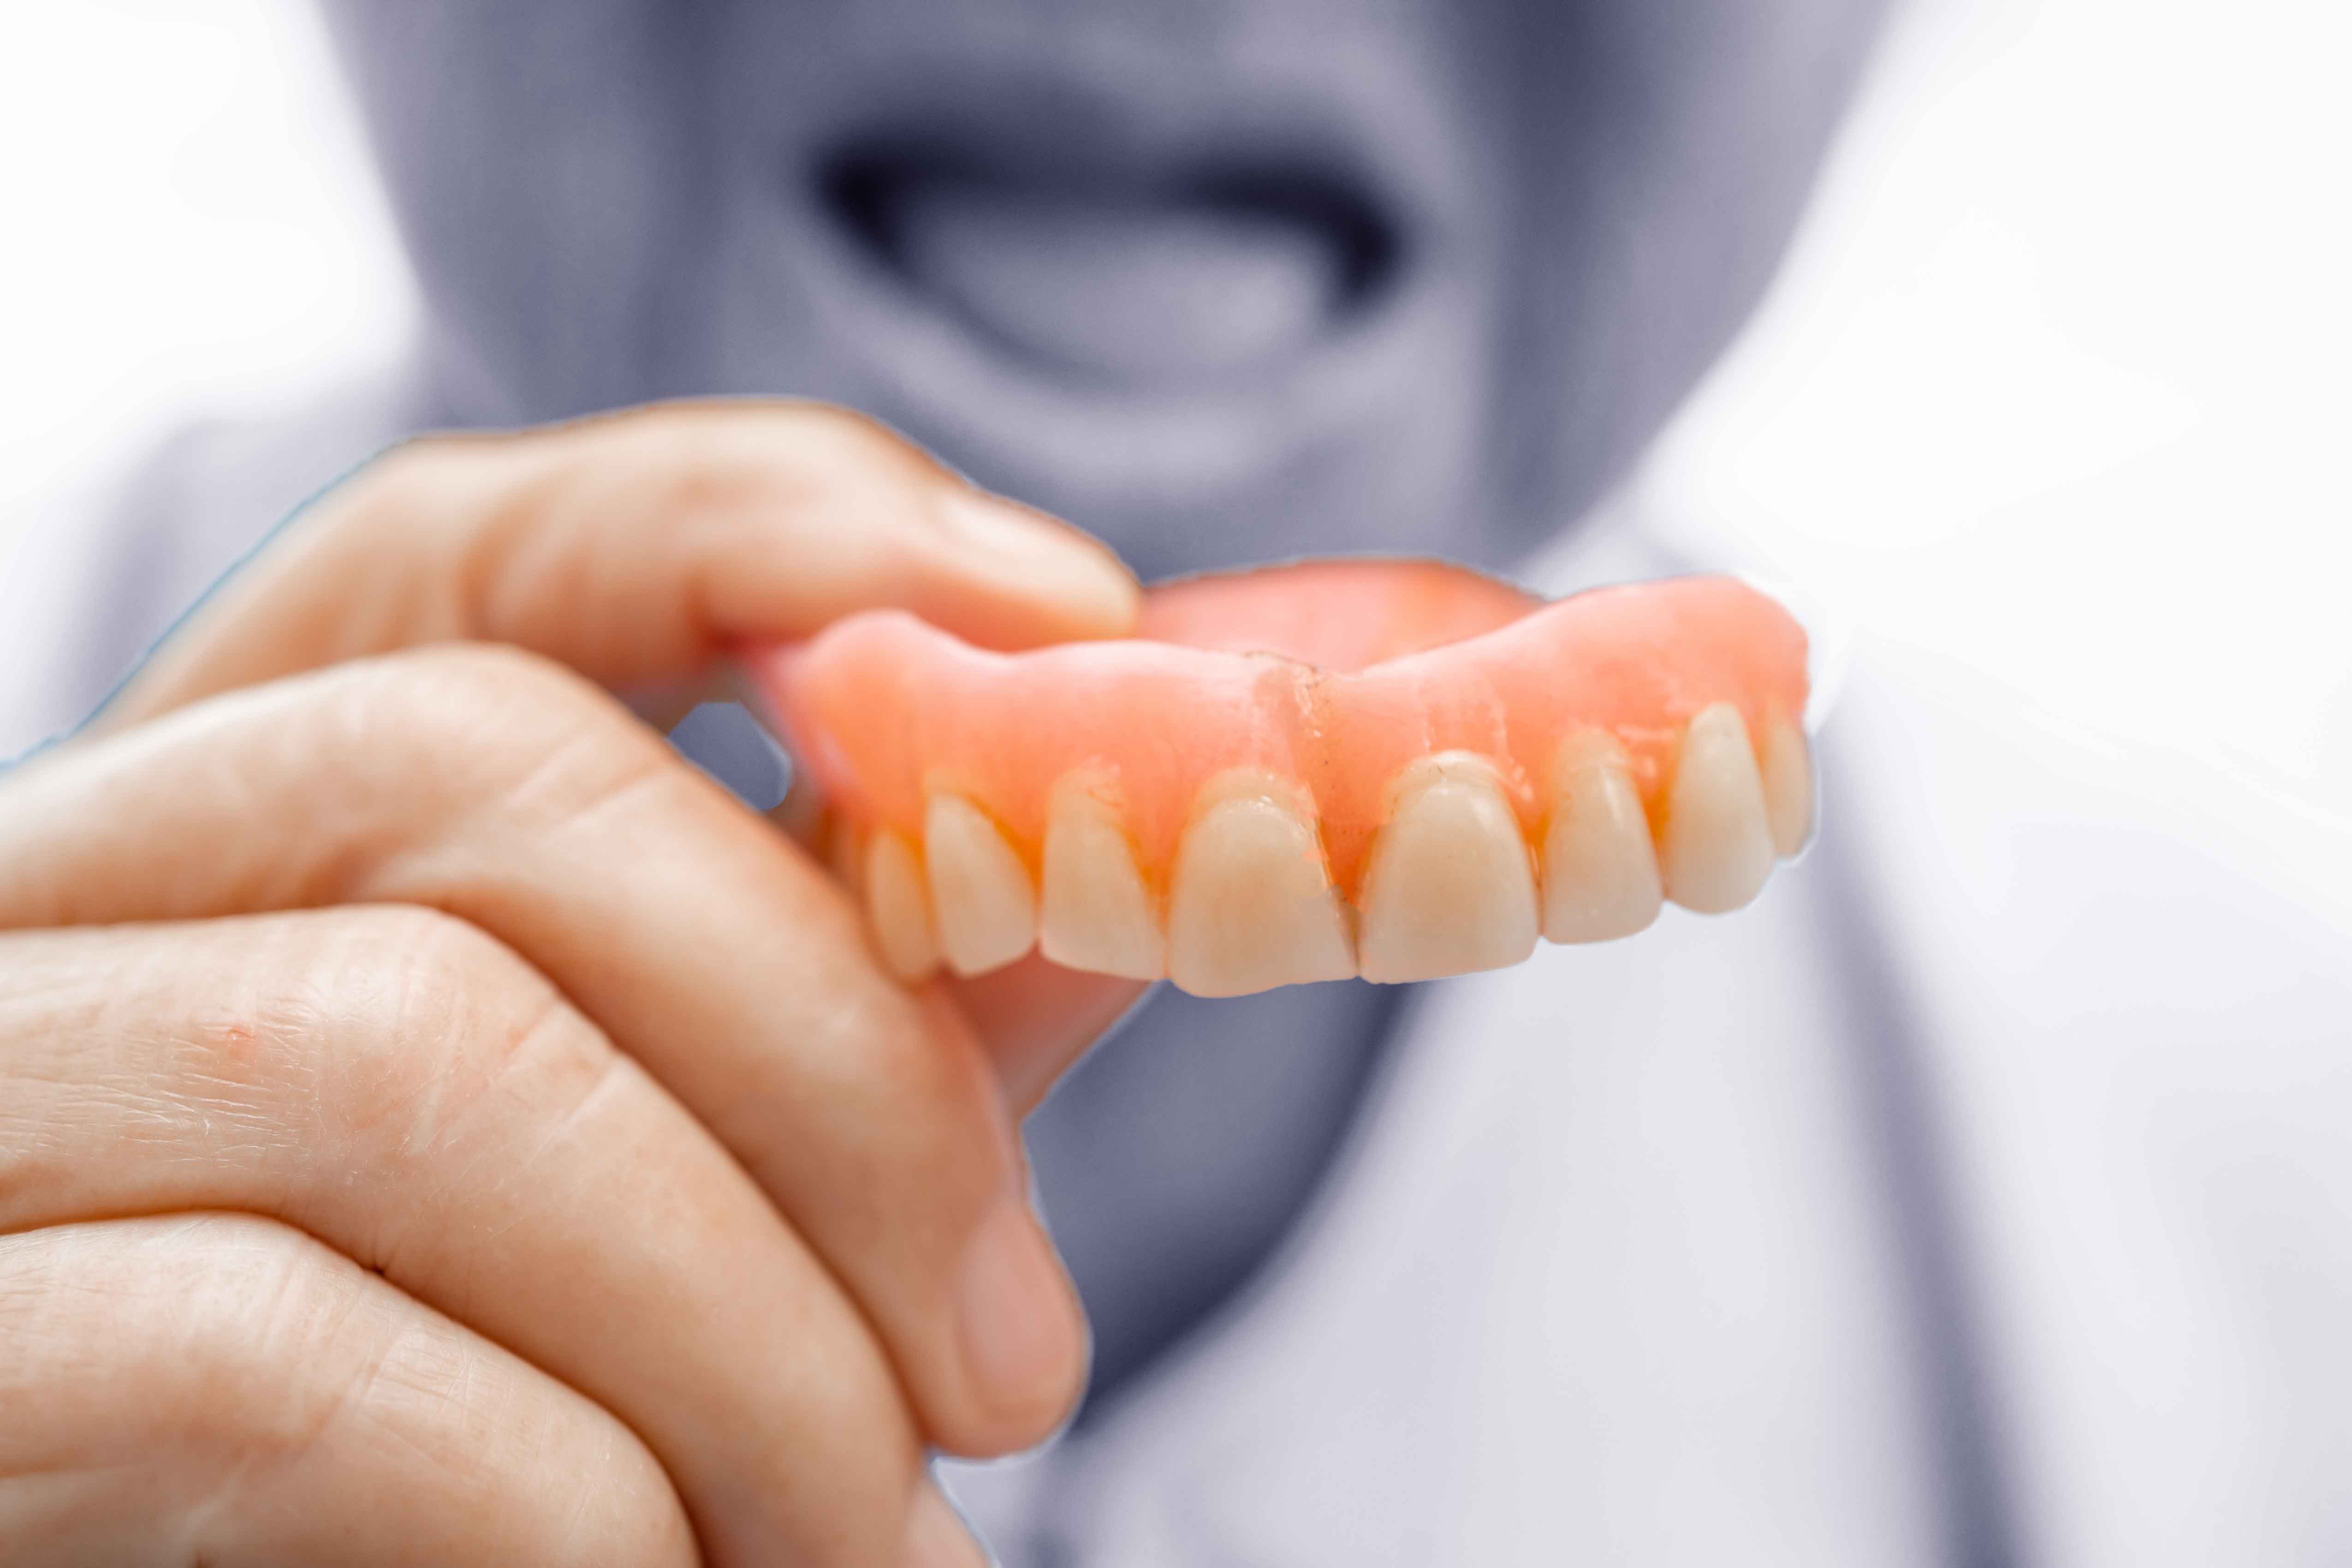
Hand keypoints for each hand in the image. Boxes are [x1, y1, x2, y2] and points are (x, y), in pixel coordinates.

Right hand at [0, 402, 1149, 1565]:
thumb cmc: (478, 1487)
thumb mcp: (682, 1207)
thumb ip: (853, 1031)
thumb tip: (1119, 876)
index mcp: (224, 861)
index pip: (449, 556)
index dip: (756, 528)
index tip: (1068, 607)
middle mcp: (43, 926)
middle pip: (480, 777)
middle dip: (837, 1067)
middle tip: (1018, 1369)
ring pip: (417, 1058)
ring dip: (744, 1344)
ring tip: (871, 1545)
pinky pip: (273, 1346)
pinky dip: (566, 1498)